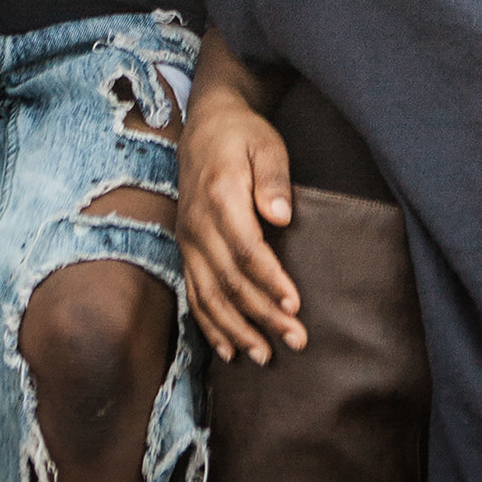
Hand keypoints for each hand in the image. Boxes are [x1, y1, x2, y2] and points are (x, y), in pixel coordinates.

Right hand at [180, 84, 307, 364]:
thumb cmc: (243, 136)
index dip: (270, 281)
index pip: (246, 250)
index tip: (295, 305)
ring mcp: (187, 241)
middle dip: (263, 315)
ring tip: (265, 356)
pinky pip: (194, 295)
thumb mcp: (265, 143)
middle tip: (296, 340)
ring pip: (210, 296)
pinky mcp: (185, 250)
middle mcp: (197, 226)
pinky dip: (210, 326)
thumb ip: (273, 177)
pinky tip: (229, 350)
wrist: (205, 125)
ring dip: (237, 330)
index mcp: (220, 198)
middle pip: (230, 281)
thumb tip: (280, 215)